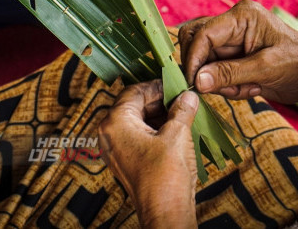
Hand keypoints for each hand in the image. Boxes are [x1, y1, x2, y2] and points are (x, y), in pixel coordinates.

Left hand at [98, 80, 198, 227]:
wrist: (165, 212)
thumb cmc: (166, 175)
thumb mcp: (177, 134)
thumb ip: (181, 109)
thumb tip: (188, 96)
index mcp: (115, 122)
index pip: (134, 91)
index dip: (156, 85)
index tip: (175, 84)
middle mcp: (110, 134)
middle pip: (134, 105)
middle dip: (160, 101)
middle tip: (181, 98)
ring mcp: (117, 149)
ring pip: (138, 121)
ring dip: (160, 115)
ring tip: (183, 112)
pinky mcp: (126, 161)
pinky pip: (139, 136)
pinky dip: (156, 130)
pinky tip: (176, 128)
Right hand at [179, 0, 297, 142]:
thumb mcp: (265, 69)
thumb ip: (229, 74)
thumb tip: (197, 81)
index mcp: (241, 16)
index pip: (203, 34)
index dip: (194, 59)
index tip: (193, 83)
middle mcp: (232, 24)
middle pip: (196, 43)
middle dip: (205, 69)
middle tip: (221, 89)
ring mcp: (231, 40)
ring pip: (204, 61)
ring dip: (219, 81)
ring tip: (249, 88)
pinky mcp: (232, 56)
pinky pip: (214, 72)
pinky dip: (226, 86)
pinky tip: (251, 88)